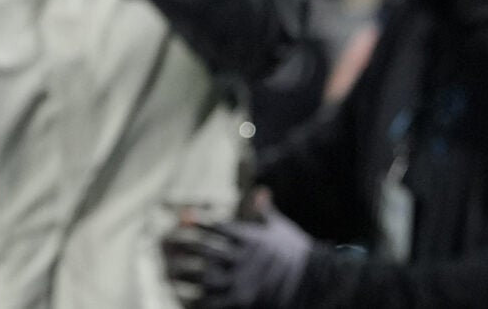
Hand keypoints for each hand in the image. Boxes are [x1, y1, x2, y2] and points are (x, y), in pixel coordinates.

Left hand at [163, 202, 316, 308]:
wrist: (318, 282)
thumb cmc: (300, 254)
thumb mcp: (282, 230)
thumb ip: (266, 212)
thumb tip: (261, 190)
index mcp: (249, 238)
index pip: (218, 226)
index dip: (200, 223)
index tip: (185, 221)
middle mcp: (242, 257)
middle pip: (205, 250)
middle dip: (186, 247)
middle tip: (169, 245)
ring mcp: (242, 279)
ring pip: (205, 275)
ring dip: (185, 274)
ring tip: (169, 272)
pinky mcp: (244, 300)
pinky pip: (215, 299)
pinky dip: (198, 298)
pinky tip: (185, 297)